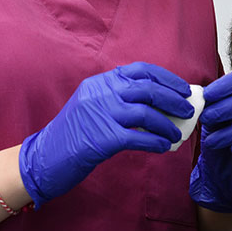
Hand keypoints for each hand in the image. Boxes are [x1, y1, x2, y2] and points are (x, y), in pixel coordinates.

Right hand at [18, 62, 194, 207]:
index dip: (166, 78)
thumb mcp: (91, 107)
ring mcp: (100, 115)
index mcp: (99, 82)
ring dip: (167, 124)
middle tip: (188, 110)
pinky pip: (138, 138)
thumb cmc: (72, 136)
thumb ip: (117, 99)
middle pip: (147, 89)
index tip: (183, 88)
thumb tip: (158, 102)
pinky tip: (165, 147)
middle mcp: (100, 93)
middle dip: (173, 99)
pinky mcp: (101, 139)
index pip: (140, 70)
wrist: (42, 159)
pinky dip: (156, 141)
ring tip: (177, 133)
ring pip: (146, 113)